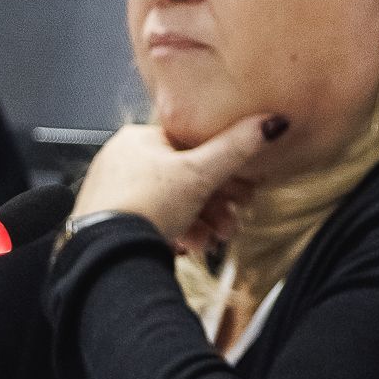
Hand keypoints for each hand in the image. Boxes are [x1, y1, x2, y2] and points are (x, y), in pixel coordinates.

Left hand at [71, 113, 286, 252]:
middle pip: (185, 180)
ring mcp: (114, 191)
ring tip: (213, 239)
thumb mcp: (200, 174)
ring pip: (172, 204)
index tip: (241, 189)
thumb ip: (236, 148)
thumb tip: (270, 123)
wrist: (108, 255)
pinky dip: (177, 233)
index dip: (222, 169)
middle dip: (215, 205)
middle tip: (231, 221)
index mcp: (138, 138)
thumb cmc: (143, 207)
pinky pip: (153, 222)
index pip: (191, 146)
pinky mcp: (111, 220)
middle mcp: (122, 160)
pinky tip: (190, 246)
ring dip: (201, 224)